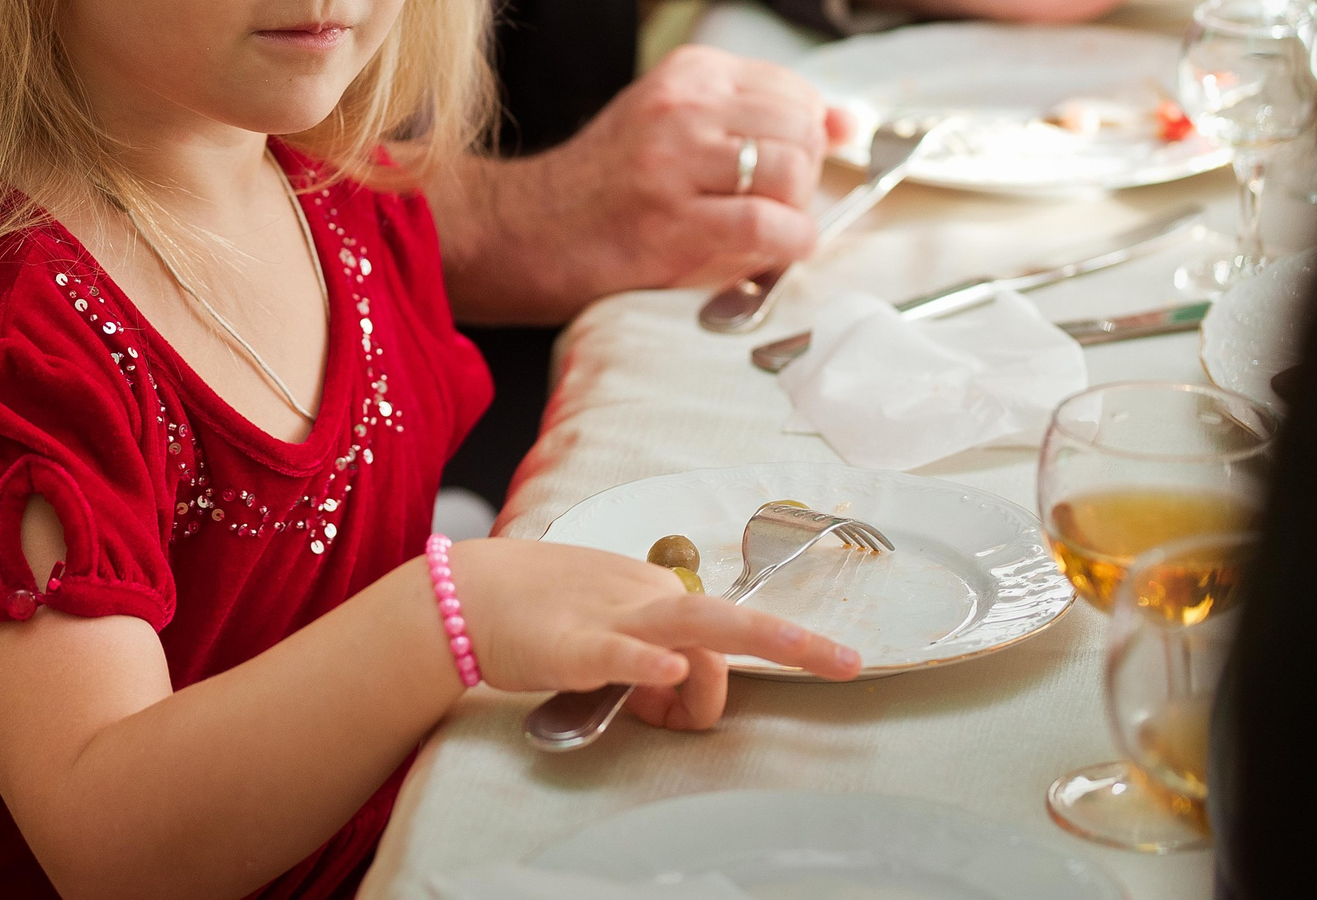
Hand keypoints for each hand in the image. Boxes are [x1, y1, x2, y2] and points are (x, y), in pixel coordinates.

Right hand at [430, 45, 848, 322]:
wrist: (527, 230)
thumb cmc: (608, 184)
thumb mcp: (676, 125)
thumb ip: (758, 117)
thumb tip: (850, 122)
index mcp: (688, 74)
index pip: (795, 92)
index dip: (809, 138)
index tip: (788, 167)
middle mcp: (683, 106)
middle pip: (802, 132)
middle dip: (804, 177)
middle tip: (770, 205)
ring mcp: (675, 161)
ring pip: (793, 173)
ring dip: (795, 213)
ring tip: (760, 230)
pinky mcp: (673, 220)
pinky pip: (771, 225)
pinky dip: (788, 246)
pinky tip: (768, 254)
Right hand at [452, 538, 860, 730]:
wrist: (467, 595)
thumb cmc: (535, 612)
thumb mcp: (604, 634)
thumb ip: (646, 659)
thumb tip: (670, 691)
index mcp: (653, 595)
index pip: (715, 640)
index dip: (715, 688)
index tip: (681, 721)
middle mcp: (644, 599)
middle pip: (728, 621)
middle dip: (793, 643)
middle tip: (849, 663)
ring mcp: (612, 618)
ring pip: (693, 627)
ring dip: (755, 639)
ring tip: (802, 651)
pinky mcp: (574, 644)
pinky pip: (620, 652)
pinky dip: (648, 664)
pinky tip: (669, 668)